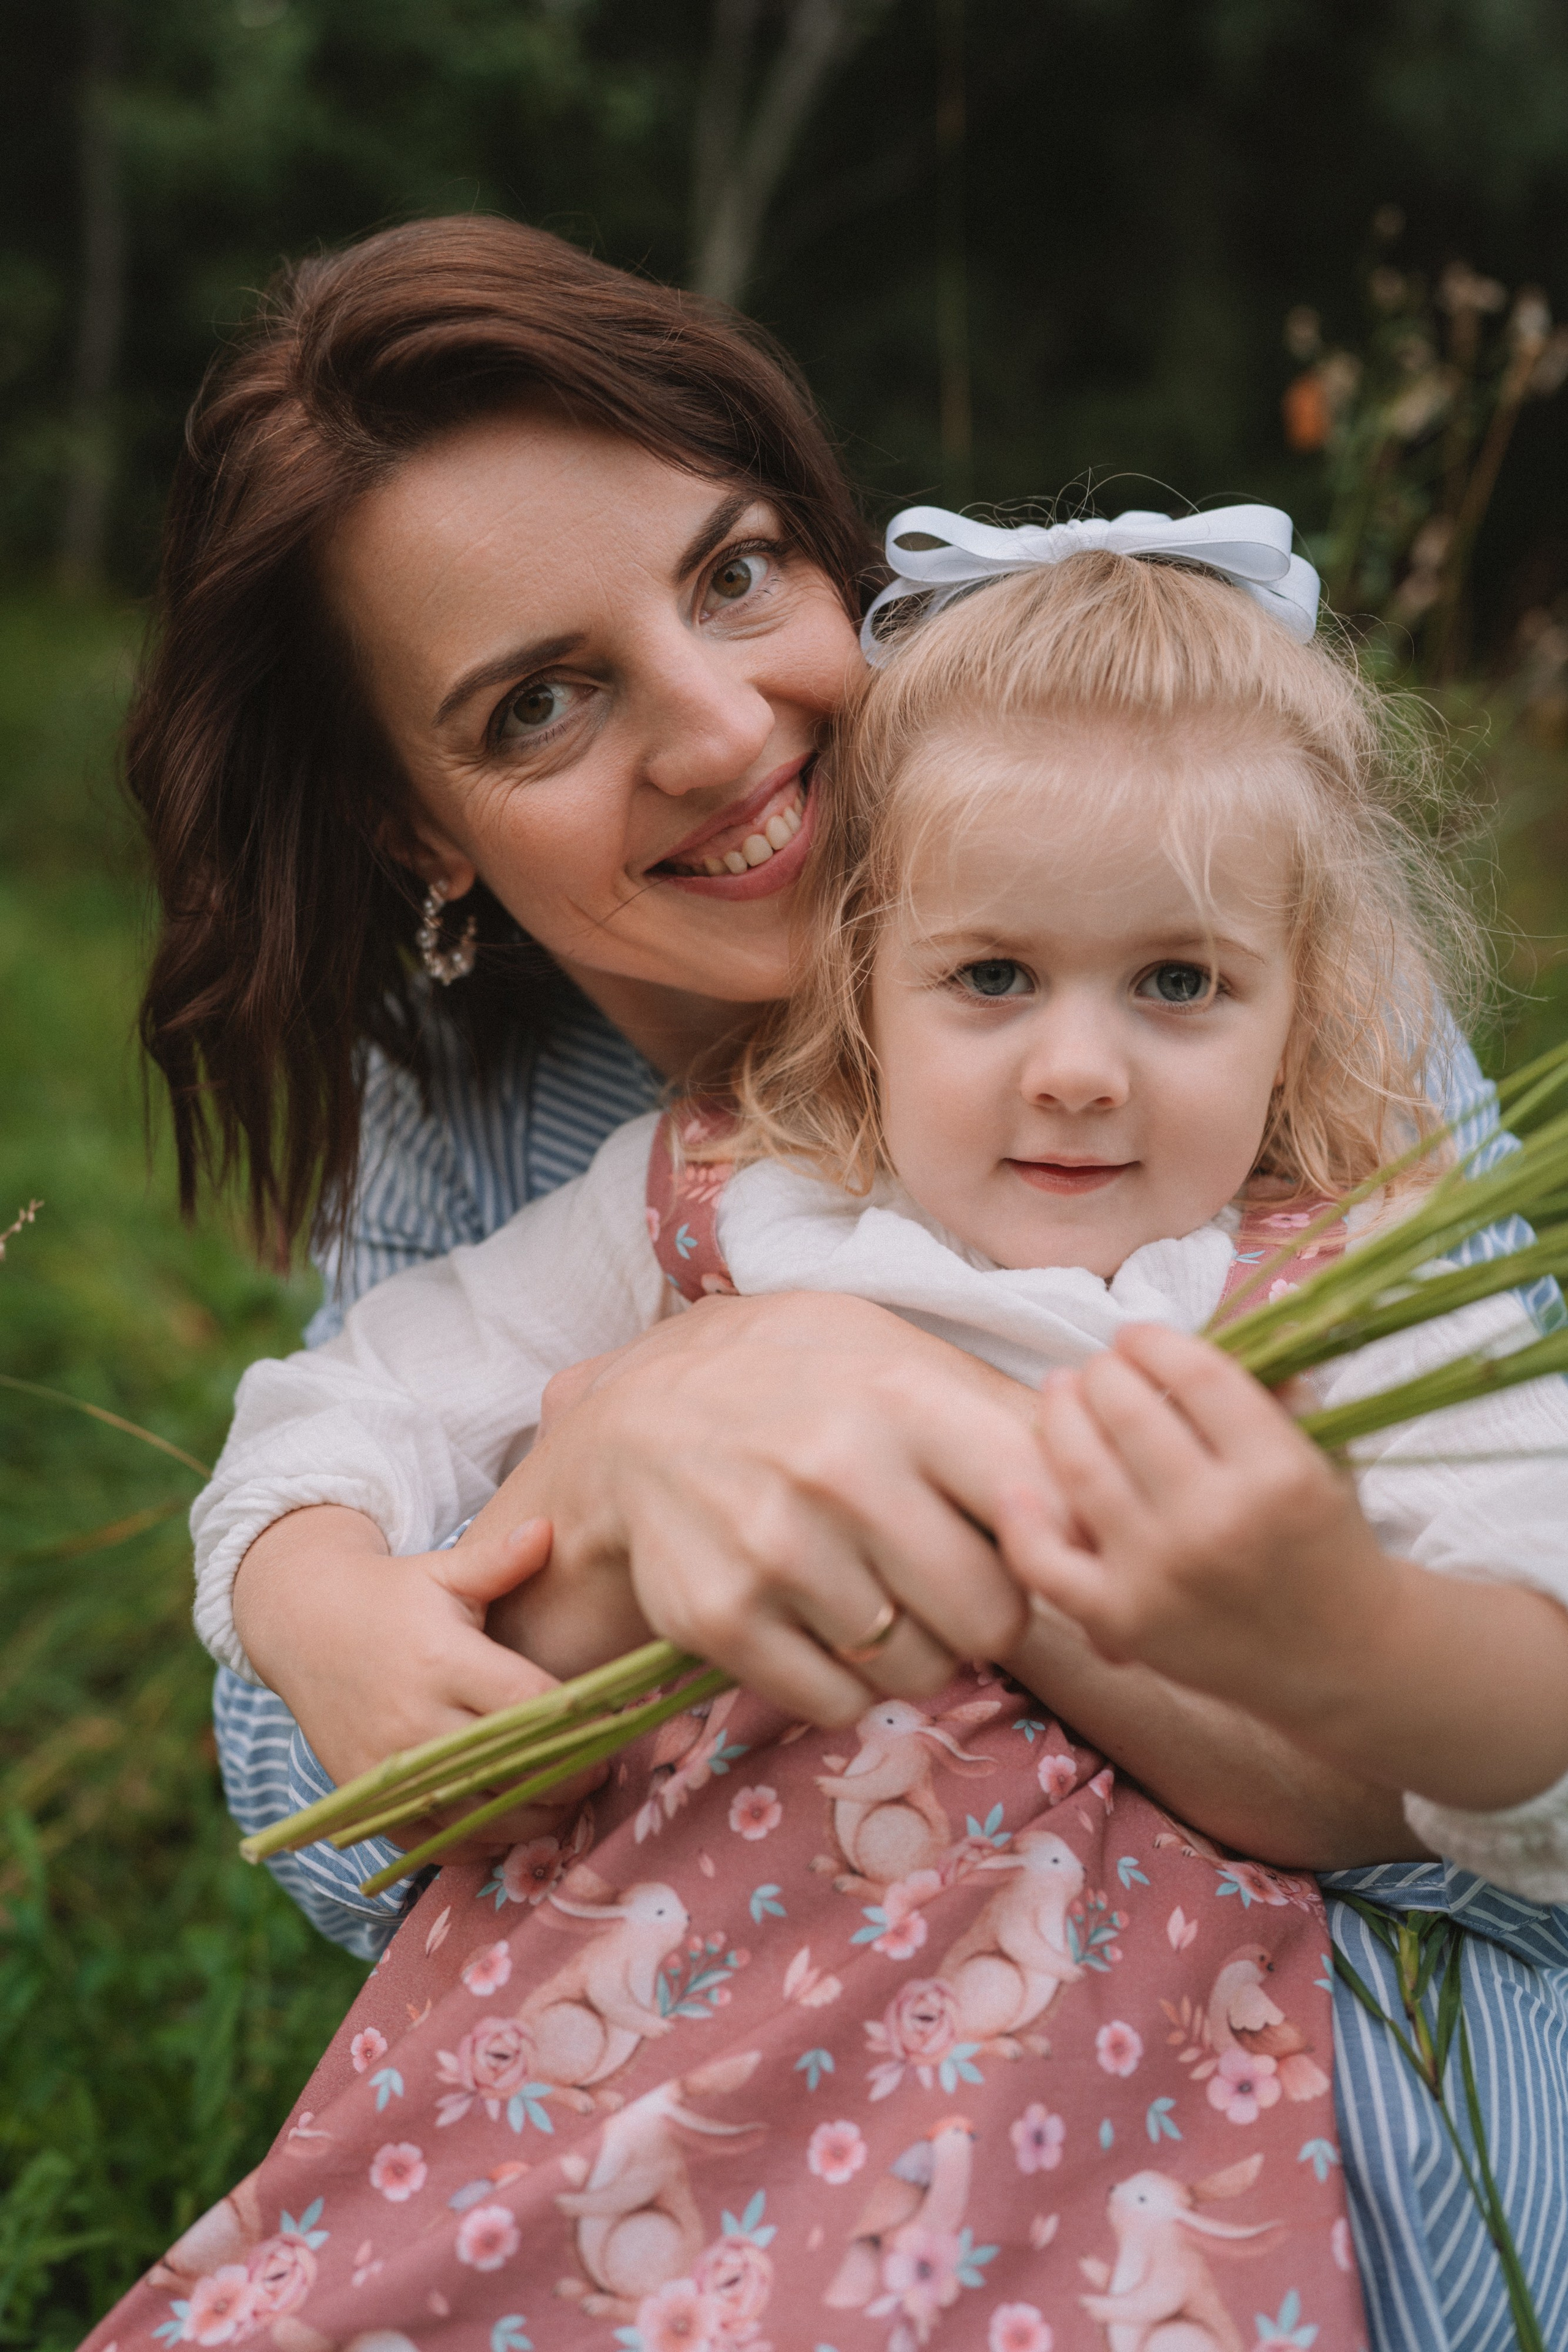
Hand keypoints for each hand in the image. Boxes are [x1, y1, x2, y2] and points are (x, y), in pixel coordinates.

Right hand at [231, 1508, 605, 1856]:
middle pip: (511, 1771)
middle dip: (565, 1779)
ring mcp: (387, 1770)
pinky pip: (435, 1843)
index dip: (578, 1725)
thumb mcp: (442, 1571)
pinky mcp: (369, 1801)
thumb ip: (499, 1560)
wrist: (304, 1629)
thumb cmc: (390, 1596)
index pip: (527, 1707)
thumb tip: (549, 1529)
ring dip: (532, 1818)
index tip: (611, 1728)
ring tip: (565, 1799)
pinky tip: (510, 1820)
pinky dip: (479, 1842)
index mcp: (441, 1661)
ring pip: (479, 1817)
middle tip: (599, 1771)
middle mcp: (414, 1722)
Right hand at [479, 1290, 1046, 1723]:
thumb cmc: (799, 1388)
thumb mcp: (900, 1360)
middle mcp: (842, 1471)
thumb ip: (1007, 1421)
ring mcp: (776, 1549)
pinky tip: (817, 1621)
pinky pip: (838, 1703)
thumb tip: (1111, 1497)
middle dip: (983, 1616)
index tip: (1032, 1550)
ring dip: (911, 1650)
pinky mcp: (720, 1615)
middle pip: (991, 1618)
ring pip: (918, 1669)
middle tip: (945, 1584)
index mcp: (905, 1399)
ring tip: (871, 1591)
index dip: (1054, 1547)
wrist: (635, 1425)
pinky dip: (843, 1682)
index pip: (1041, 1509)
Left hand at [995, 1321, 1396, 1735]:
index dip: (1153, 1341)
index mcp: (1277, 1471)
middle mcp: (1217, 1520)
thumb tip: (1225, 1319)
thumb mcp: (1325, 1457)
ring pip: (1081, 1467)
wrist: (1344, 1658)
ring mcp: (1162, 1573)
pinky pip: (1046, 1561)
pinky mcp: (1122, 1621)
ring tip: (1062, 1392)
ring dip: (1061, 1415)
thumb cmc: (1327, 1542)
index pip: (1195, 1373)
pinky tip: (1017, 1482)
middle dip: (1104, 1373)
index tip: (1138, 1336)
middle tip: (1101, 1369)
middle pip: (1127, 1411)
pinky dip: (1022, 1518)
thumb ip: (1278, 1388)